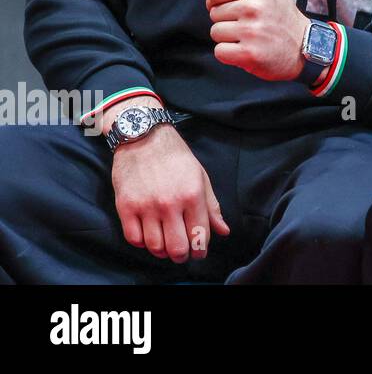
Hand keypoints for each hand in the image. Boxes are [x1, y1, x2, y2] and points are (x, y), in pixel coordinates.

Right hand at [112, 121, 229, 261]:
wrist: (143, 137)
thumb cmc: (175, 157)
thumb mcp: (200, 177)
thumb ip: (212, 206)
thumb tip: (223, 231)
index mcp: (192, 195)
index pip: (199, 235)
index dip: (200, 249)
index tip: (199, 252)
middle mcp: (170, 203)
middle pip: (177, 246)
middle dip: (182, 256)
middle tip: (182, 254)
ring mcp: (146, 206)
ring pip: (155, 246)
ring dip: (162, 252)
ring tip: (166, 247)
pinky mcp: (126, 207)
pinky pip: (134, 238)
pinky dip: (142, 243)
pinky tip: (149, 237)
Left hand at [206, 0, 309, 81]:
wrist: (305, 46)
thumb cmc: (284, 18)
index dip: (215, 0)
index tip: (221, 5)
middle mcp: (255, 7)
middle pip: (214, 13)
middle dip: (225, 20)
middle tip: (245, 23)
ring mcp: (251, 31)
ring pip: (215, 32)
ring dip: (228, 37)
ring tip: (247, 36)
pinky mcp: (249, 53)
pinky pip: (220, 51)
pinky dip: (229, 53)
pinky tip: (245, 49)